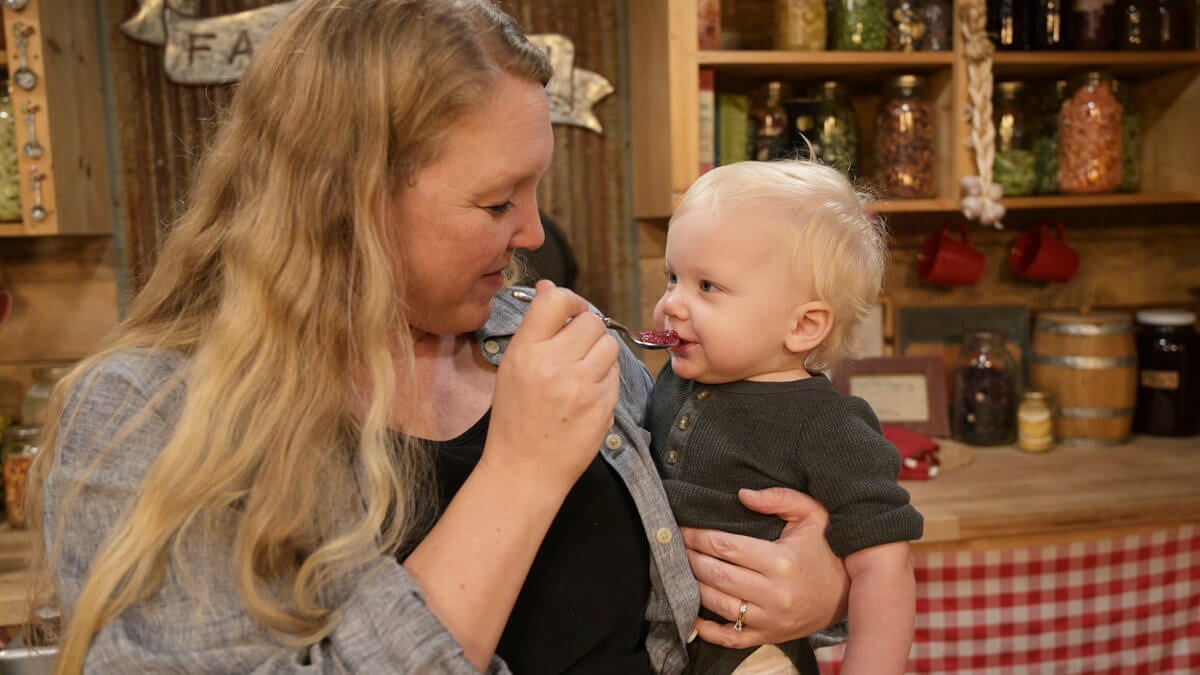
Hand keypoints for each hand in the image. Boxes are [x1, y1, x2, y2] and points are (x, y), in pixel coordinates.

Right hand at [484, 280, 619, 493]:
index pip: (557, 300)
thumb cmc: (515, 417)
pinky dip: (605, 379)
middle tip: (576, 348)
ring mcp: (581, 386)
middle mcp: (554, 364)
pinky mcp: (603, 406)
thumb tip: (550, 287)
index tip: (571, 314)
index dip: (571, 301)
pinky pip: (615, 374)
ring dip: (600, 353)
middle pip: (592, 321)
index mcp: (526, 351)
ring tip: (582, 371)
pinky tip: (587, 394)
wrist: (524, 468)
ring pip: (610, 345)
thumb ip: (535, 327)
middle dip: (587, 331)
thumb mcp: (512, 367)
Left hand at [681, 488, 848, 647]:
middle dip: (690, 558)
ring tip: (681, 569)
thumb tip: (742, 495)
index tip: (682, 529)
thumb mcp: (812, 514)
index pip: (726, 547)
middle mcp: (774, 593)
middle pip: (717, 575)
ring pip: (718, 604)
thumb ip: (779, 499)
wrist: (851, 592)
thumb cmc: (827, 548)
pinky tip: (693, 615)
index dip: (699, 537)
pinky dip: (708, 630)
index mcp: (781, 561)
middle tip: (675, 546)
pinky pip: (731, 638)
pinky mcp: (769, 636)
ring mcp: (770, 619)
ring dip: (693, 586)